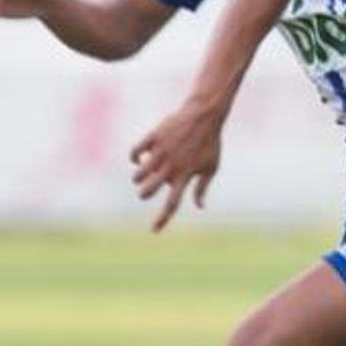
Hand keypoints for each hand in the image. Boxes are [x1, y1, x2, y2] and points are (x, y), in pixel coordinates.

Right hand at [129, 101, 222, 231]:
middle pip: (149, 189)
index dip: (162, 219)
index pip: (172, 203)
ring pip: (139, 173)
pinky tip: (137, 159)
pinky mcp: (154, 137)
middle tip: (144, 192)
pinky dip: (134, 157)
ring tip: (141, 175)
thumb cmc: (210, 142)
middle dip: (144, 194)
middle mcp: (171, 166)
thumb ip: (202, 188)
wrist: (204, 115)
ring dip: (138, 178)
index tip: (153, 230)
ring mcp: (161, 151)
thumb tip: (200, 207)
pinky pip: (135, 152)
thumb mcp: (211, 167)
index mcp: (185, 175)